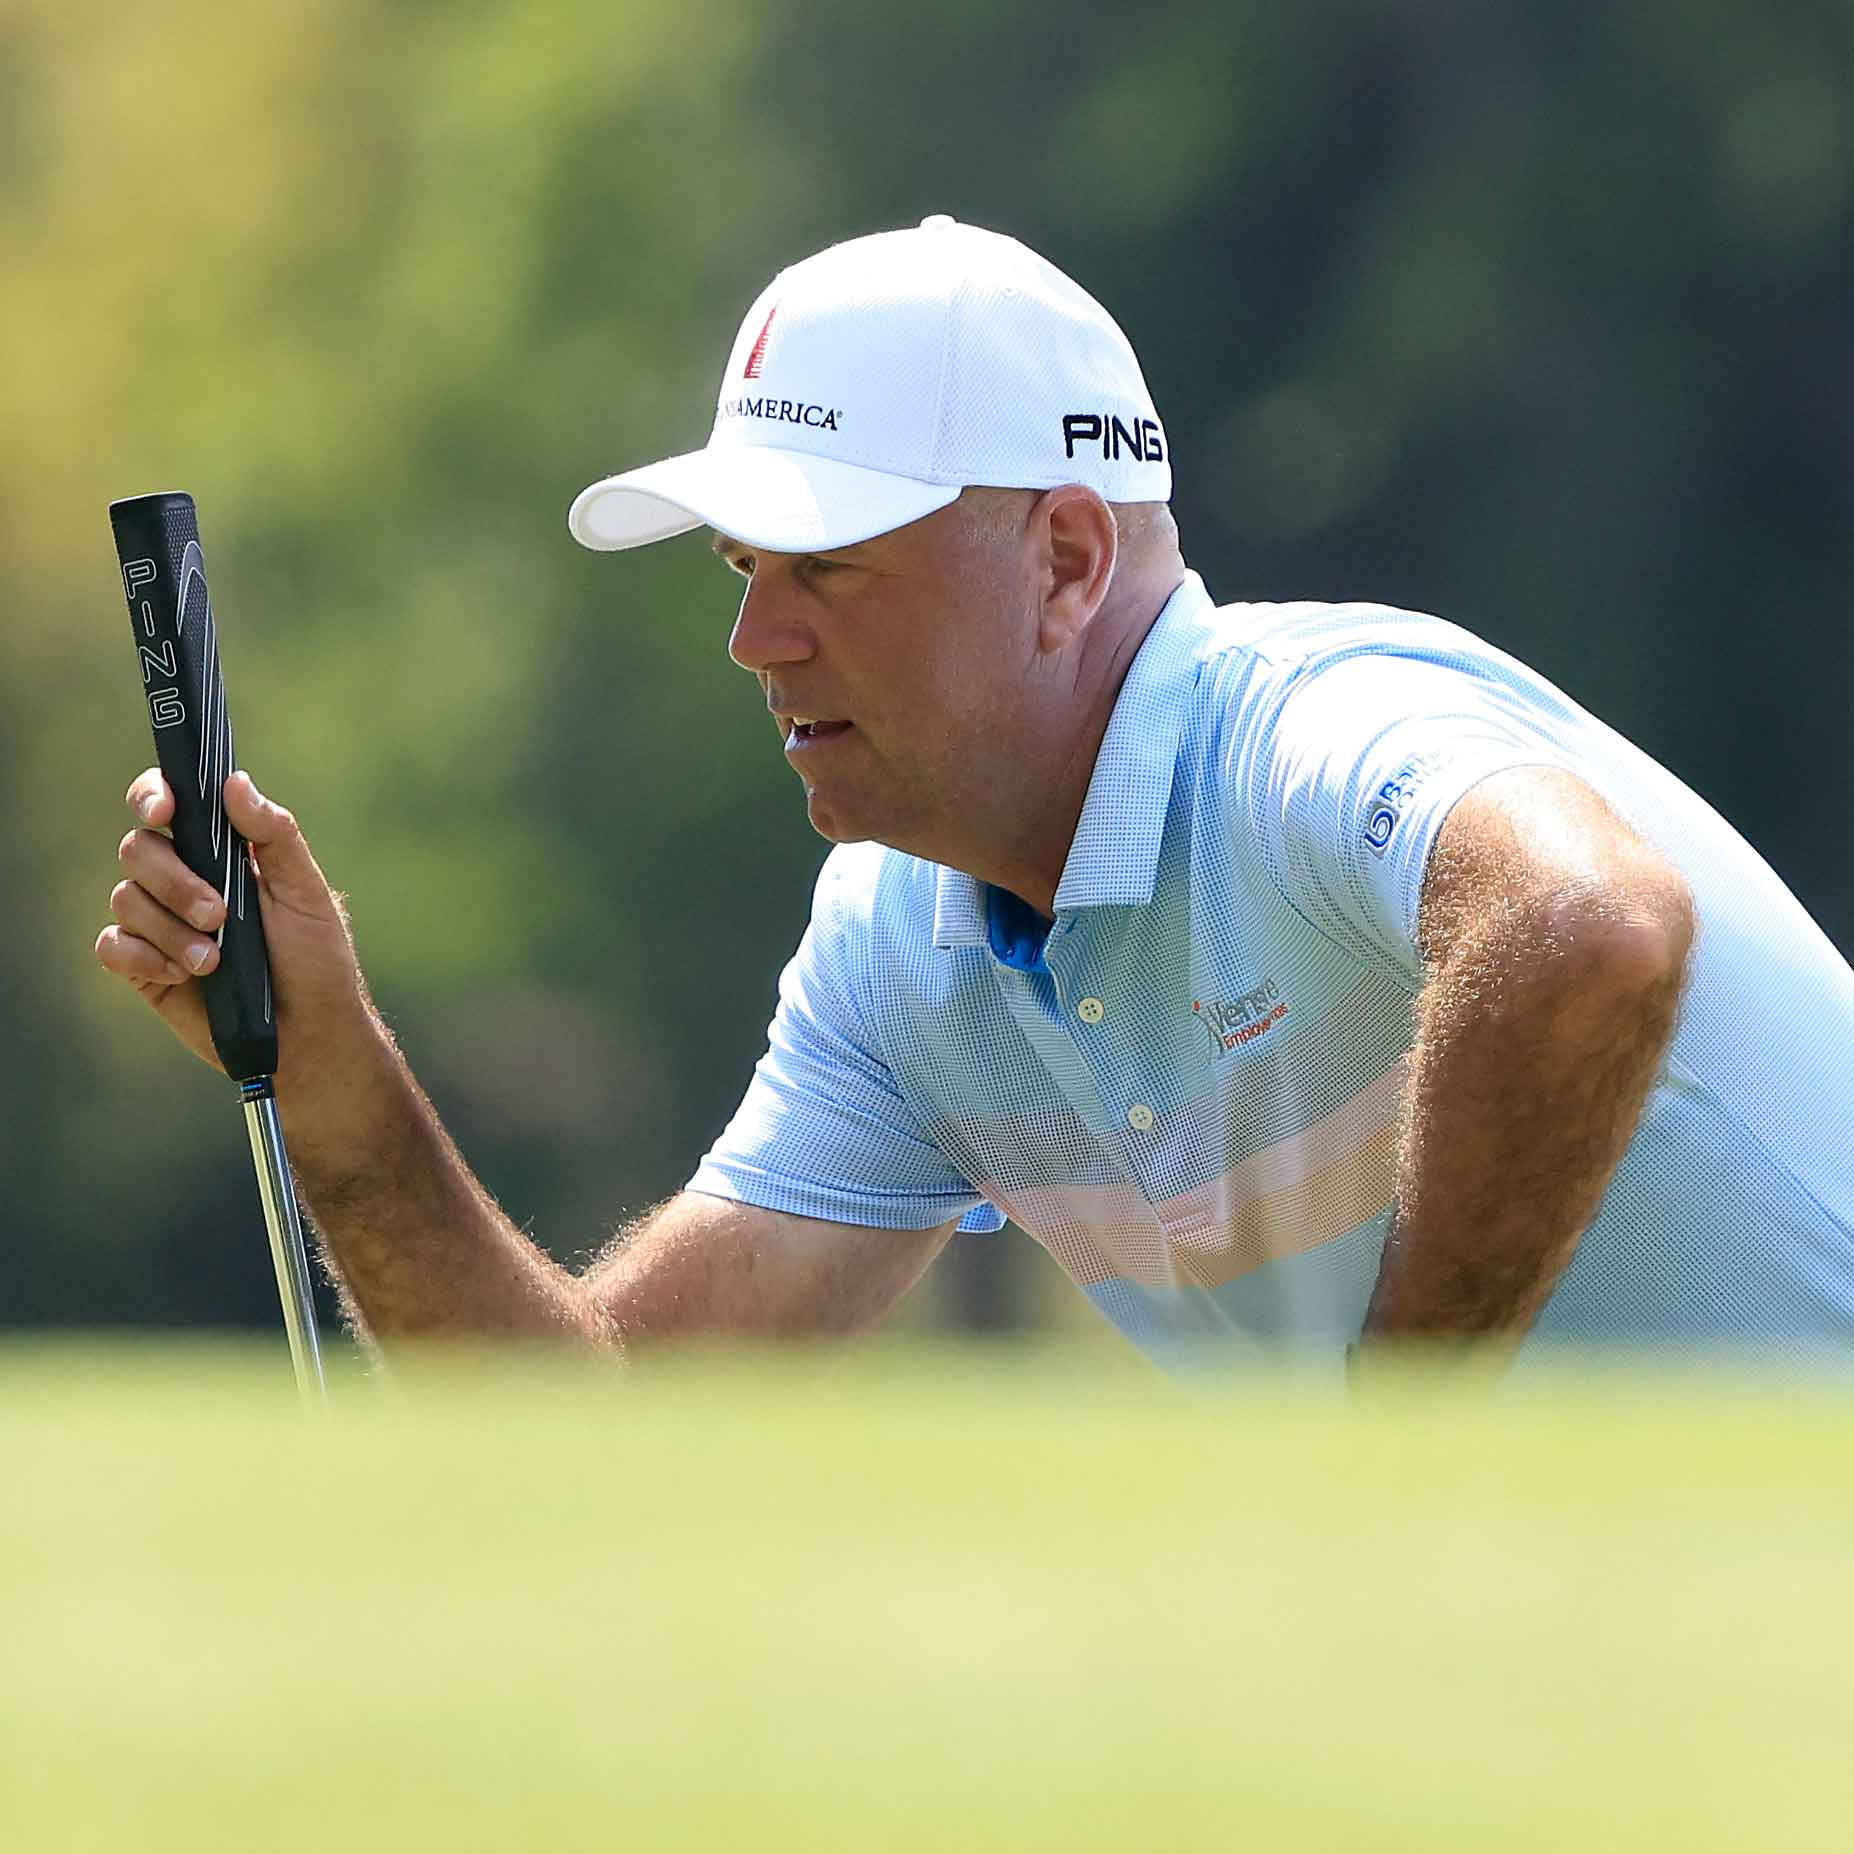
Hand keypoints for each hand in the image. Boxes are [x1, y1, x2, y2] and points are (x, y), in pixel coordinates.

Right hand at [96, 769, 374, 1087]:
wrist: (308, 1034)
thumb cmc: (316, 959)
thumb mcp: (306, 892)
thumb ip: (275, 835)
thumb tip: (236, 782)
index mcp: (220, 851)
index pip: (169, 804)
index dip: (153, 795)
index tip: (164, 812)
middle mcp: (182, 879)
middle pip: (139, 849)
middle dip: (174, 881)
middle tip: (219, 915)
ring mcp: (159, 922)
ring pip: (125, 897)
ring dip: (169, 928)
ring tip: (214, 960)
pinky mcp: (143, 966)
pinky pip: (112, 945)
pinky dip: (141, 956)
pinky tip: (182, 974)